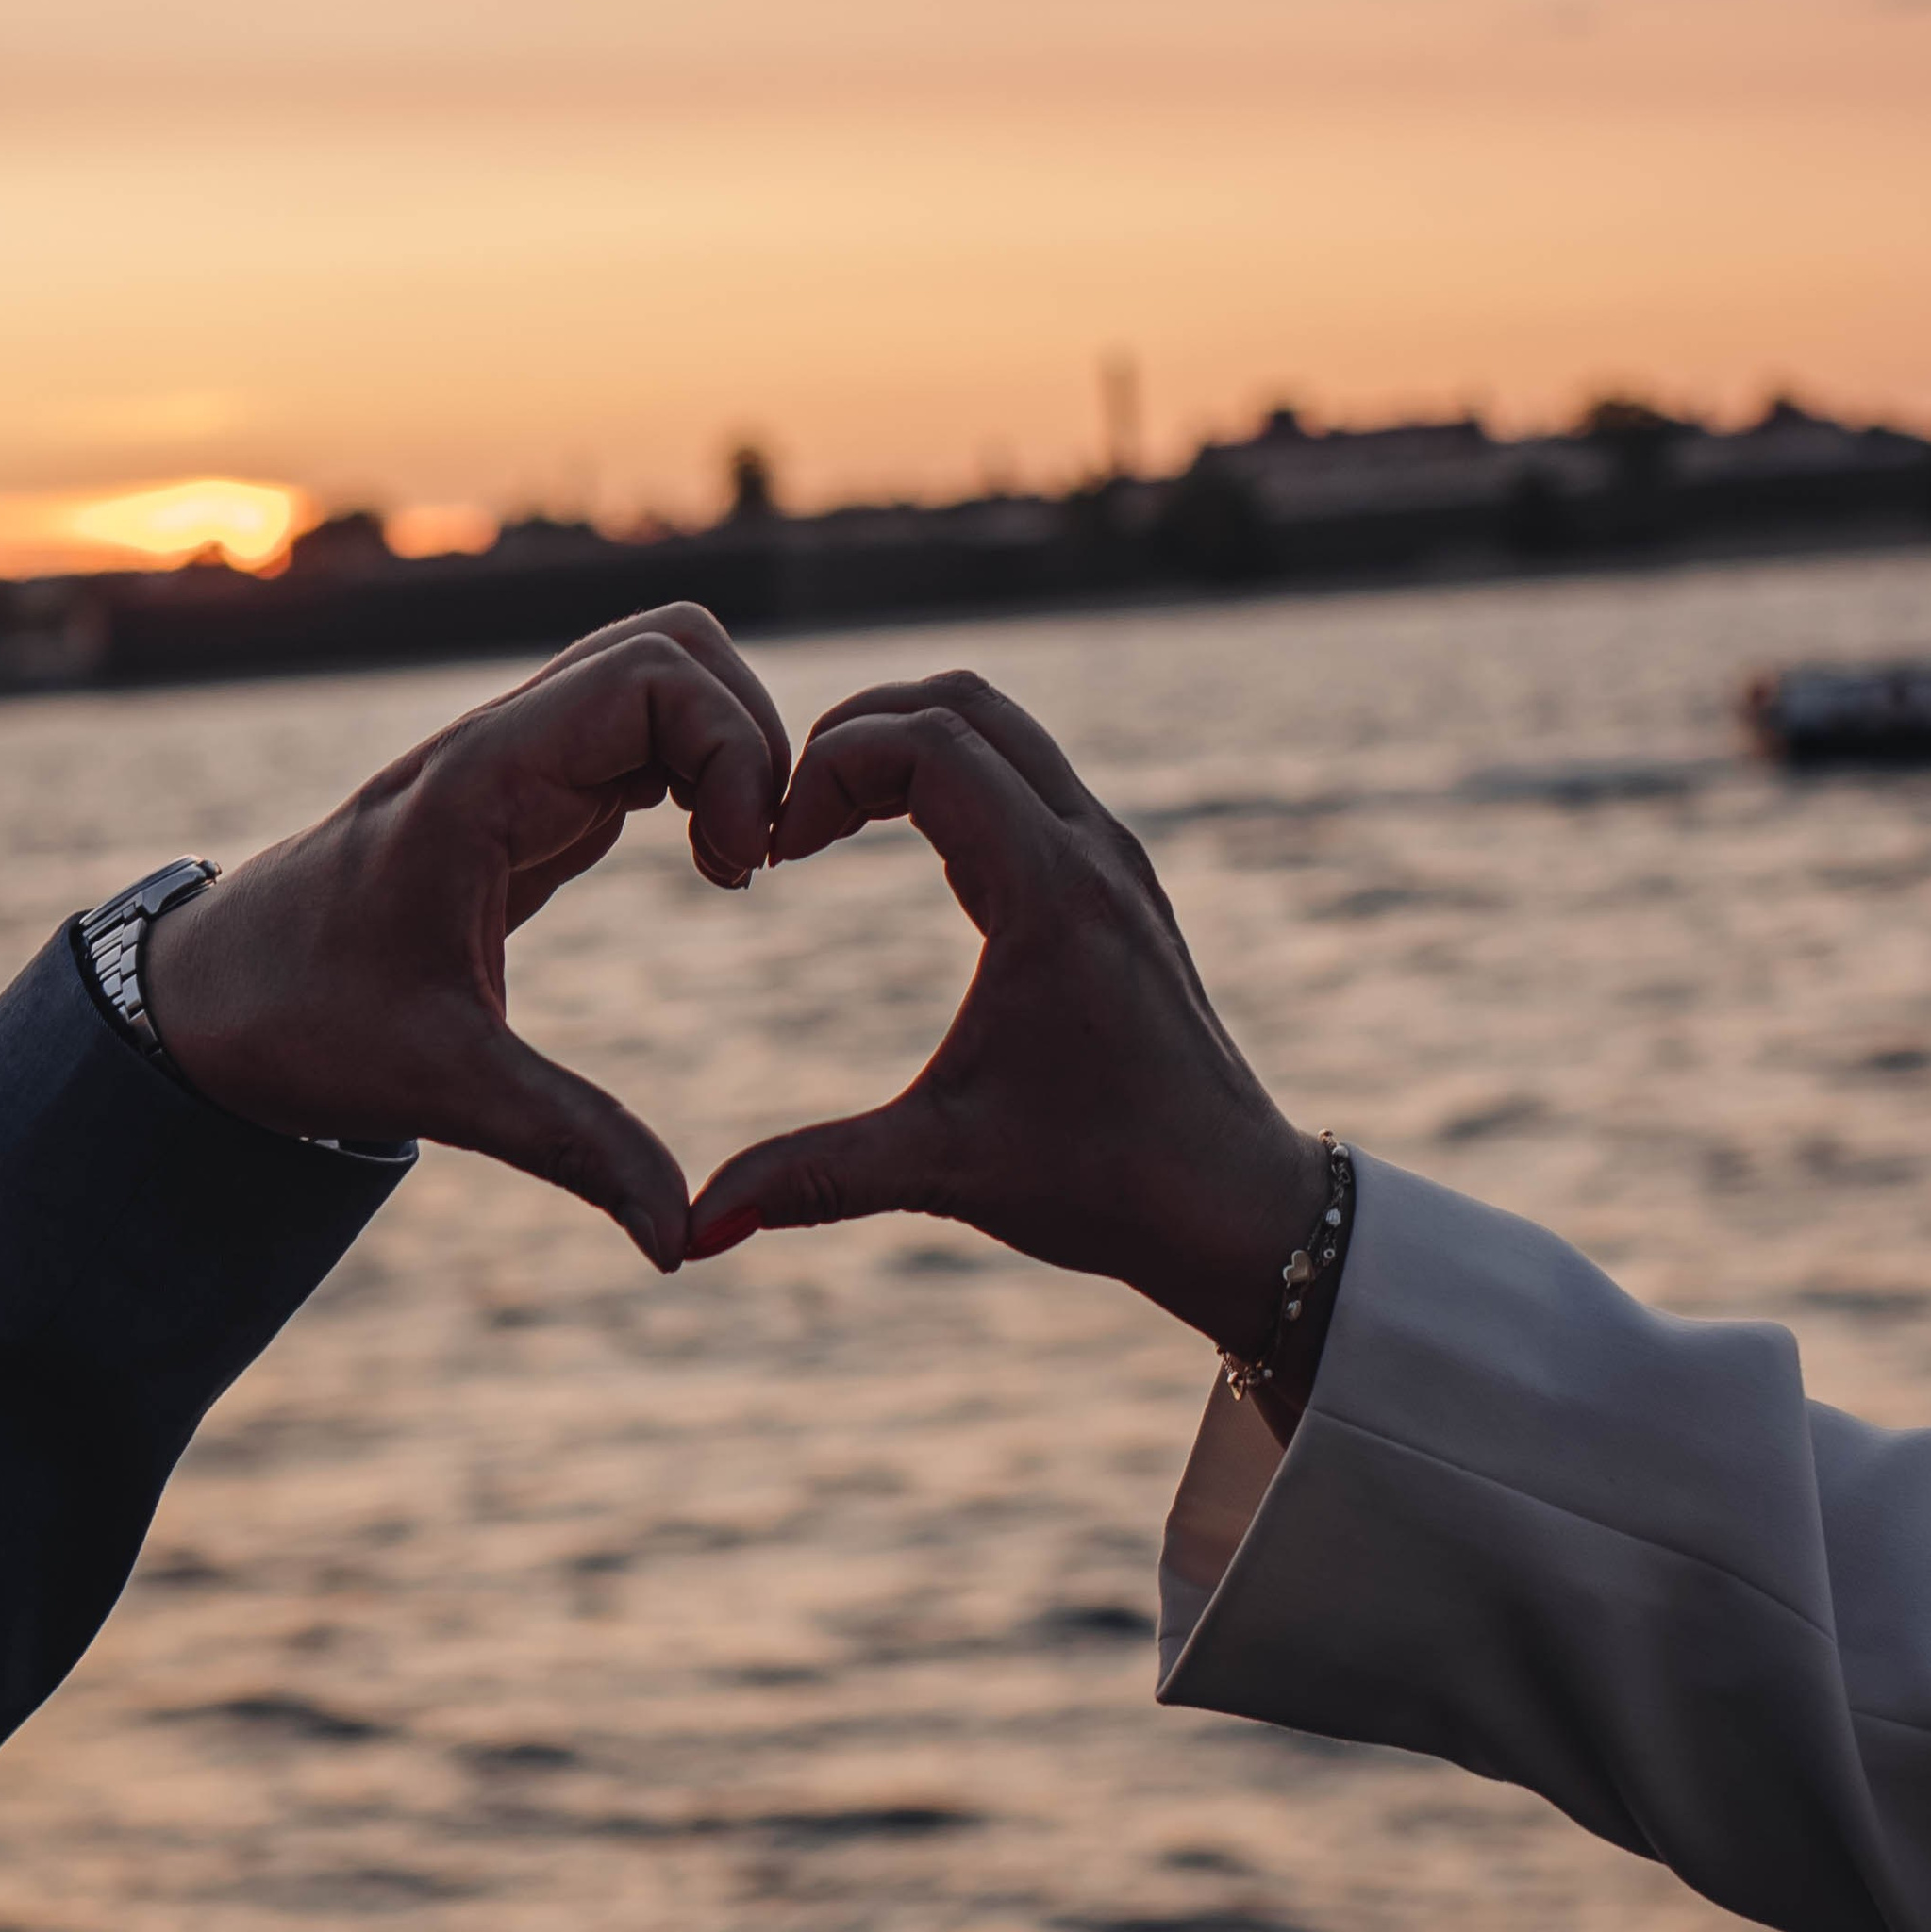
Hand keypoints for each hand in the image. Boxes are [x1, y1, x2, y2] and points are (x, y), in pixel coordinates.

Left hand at [141, 605, 789, 1268]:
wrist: (203, 1002)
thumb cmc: (301, 1023)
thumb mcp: (442, 1087)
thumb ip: (572, 1146)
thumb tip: (683, 1241)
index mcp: (483, 780)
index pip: (652, 674)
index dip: (733, 748)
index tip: (740, 868)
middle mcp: (505, 744)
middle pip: (673, 645)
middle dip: (749, 734)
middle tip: (757, 858)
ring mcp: (519, 759)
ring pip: (662, 673)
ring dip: (729, 747)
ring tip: (738, 860)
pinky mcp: (530, 792)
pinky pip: (642, 731)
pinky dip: (701, 773)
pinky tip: (709, 866)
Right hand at [685, 672, 1323, 1349]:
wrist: (1237, 1203)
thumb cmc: (1107, 1182)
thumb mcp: (947, 1170)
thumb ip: (815, 1179)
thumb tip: (693, 1228)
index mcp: (1051, 892)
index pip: (929, 742)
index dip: (830, 767)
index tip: (774, 851)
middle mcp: (1092, 849)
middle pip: (964, 703)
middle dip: (857, 732)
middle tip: (790, 817)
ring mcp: (1114, 856)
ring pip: (1003, 726)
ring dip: (907, 744)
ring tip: (830, 824)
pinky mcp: (1119, 878)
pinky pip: (1028, 773)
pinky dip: (952, 775)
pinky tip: (900, 851)